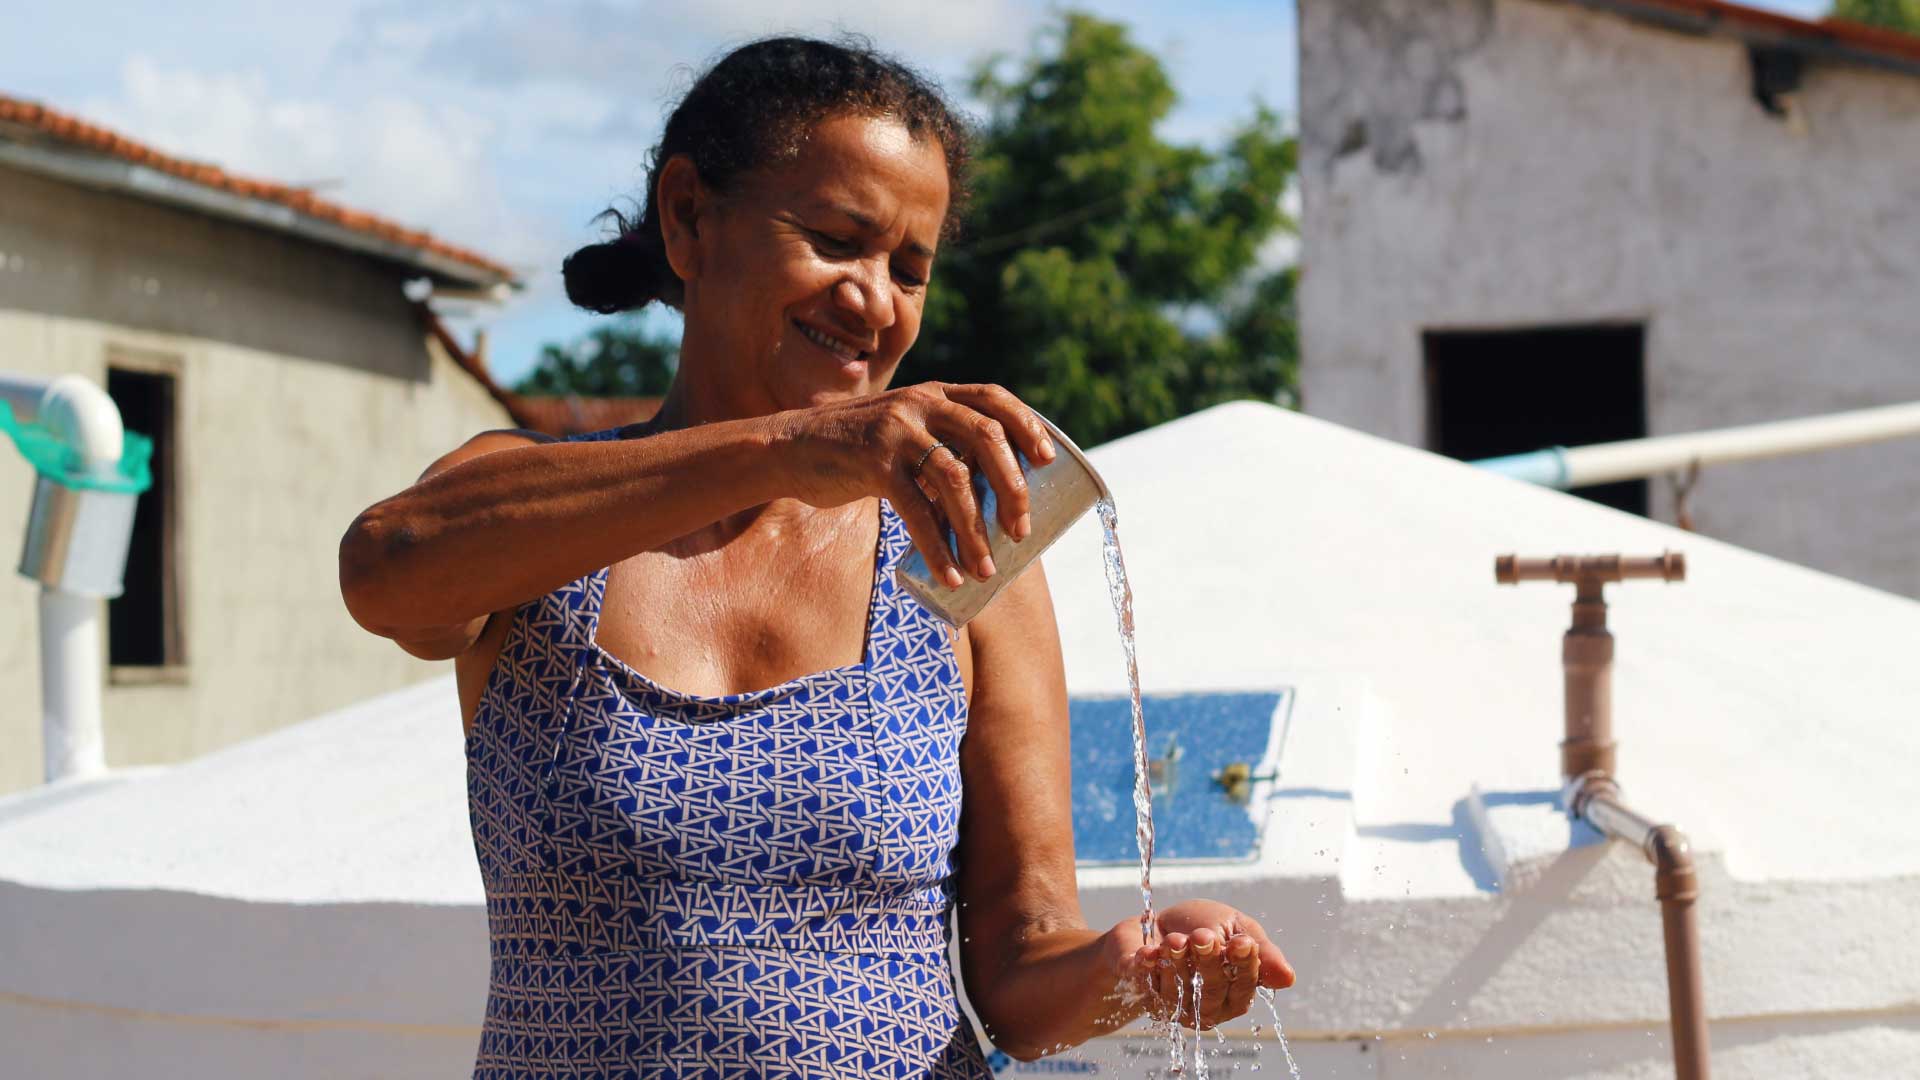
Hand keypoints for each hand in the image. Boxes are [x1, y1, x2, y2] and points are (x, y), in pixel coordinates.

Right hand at [776, 382, 1056, 586]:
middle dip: (1013, 487)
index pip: (995, 398)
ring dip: (976, 530)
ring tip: (987, 568)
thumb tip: (991, 494)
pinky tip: (951, 575)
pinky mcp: (873, 463)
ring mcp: (897, 431)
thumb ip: (939, 446)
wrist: (791, 449)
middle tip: (1021, 530)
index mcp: (935, 394)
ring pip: (955, 478)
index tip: (1048, 460)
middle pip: (987, 437)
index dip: (1028, 426)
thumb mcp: (903, 432)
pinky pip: (917, 511)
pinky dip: (938, 548)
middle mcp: (921, 404)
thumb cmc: (856, 450)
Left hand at [1111, 900, 1294, 1030]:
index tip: (1241, 941)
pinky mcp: (1142, 993)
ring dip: (1177, 962)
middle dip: (1208, 962)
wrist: (1155, 923)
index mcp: (1234, 992)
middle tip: (1203, 936)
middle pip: (1211, 991)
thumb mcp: (1236, 928)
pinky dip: (1148, 967)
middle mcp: (1206, 1006)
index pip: (1244, 986)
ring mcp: (1173, 1004)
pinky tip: (1150, 952)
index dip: (1244, 966)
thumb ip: (1260, 950)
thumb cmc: (1202, 927)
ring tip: (1175, 939)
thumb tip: (1288, 978)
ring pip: (1178, 991)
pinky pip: (1146, 985)